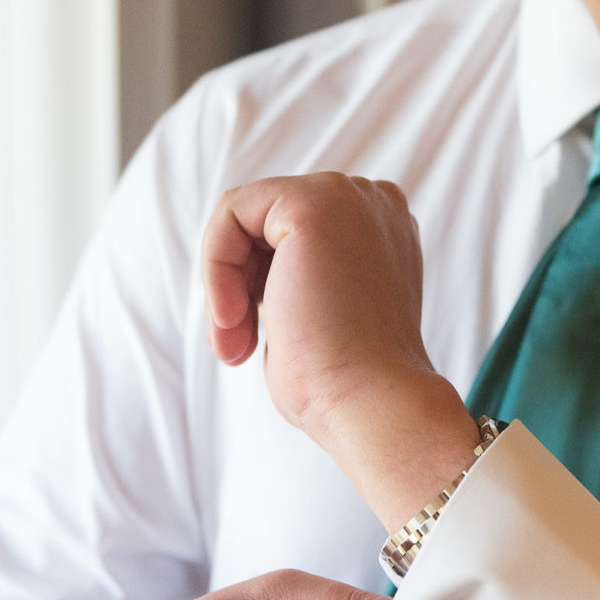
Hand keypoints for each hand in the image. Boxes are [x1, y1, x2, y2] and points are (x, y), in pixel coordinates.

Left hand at [200, 175, 480, 530]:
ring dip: (226, 282)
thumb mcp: (318, 312)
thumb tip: (252, 273)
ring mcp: (349, 197)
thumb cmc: (343, 378)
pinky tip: (234, 317)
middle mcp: (374, 203)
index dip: (259, 284)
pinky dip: (217, 267)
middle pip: (266, 222)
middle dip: (239, 284)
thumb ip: (297, 276)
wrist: (370, 402)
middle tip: (239, 348)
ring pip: (244, 215)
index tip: (254, 342)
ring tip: (238, 342)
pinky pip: (231, 212)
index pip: (291, 234)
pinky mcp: (313, 203)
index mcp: (383, 230)